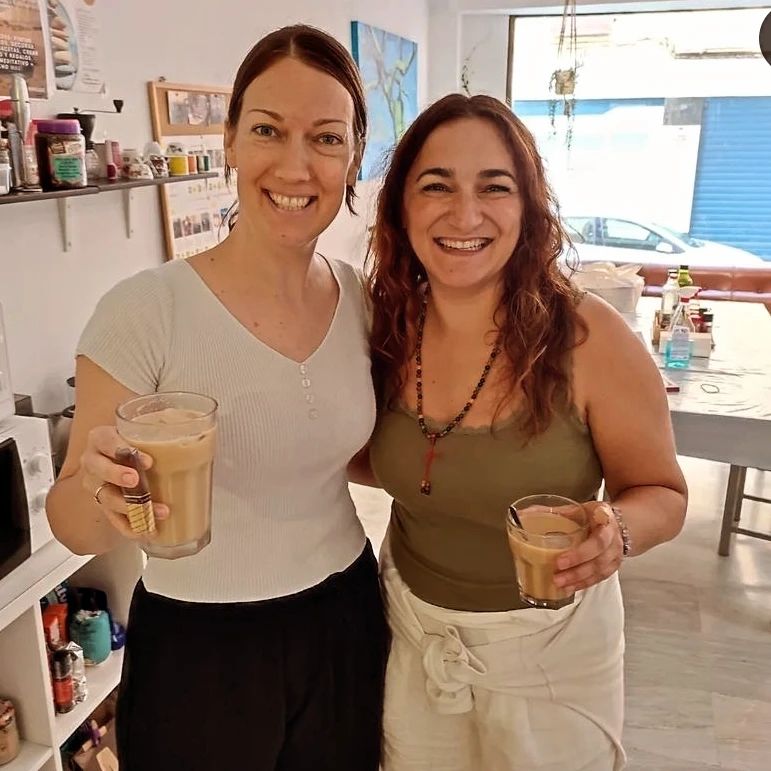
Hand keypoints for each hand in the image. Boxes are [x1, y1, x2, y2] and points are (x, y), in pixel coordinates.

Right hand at [79, 425, 168, 539]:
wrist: (120, 455)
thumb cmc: (135, 441)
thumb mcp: (145, 432)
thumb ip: (162, 431)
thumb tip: (202, 434)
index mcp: (101, 439)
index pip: (106, 441)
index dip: (122, 449)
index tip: (147, 460)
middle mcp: (94, 461)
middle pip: (99, 469)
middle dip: (118, 476)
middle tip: (137, 481)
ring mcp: (96, 484)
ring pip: (106, 497)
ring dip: (132, 507)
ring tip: (157, 512)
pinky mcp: (103, 504)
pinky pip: (113, 519)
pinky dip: (130, 526)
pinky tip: (146, 530)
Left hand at [552, 502, 622, 593]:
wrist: (613, 523)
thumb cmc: (592, 516)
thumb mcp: (575, 509)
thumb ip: (551, 512)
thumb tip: (521, 514)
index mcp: (603, 516)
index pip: (599, 527)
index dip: (582, 546)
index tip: (563, 553)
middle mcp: (612, 536)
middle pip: (598, 552)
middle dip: (577, 563)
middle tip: (558, 567)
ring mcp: (614, 553)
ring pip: (600, 568)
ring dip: (579, 578)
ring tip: (559, 582)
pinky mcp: (611, 566)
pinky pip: (599, 578)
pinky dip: (583, 584)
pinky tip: (569, 587)